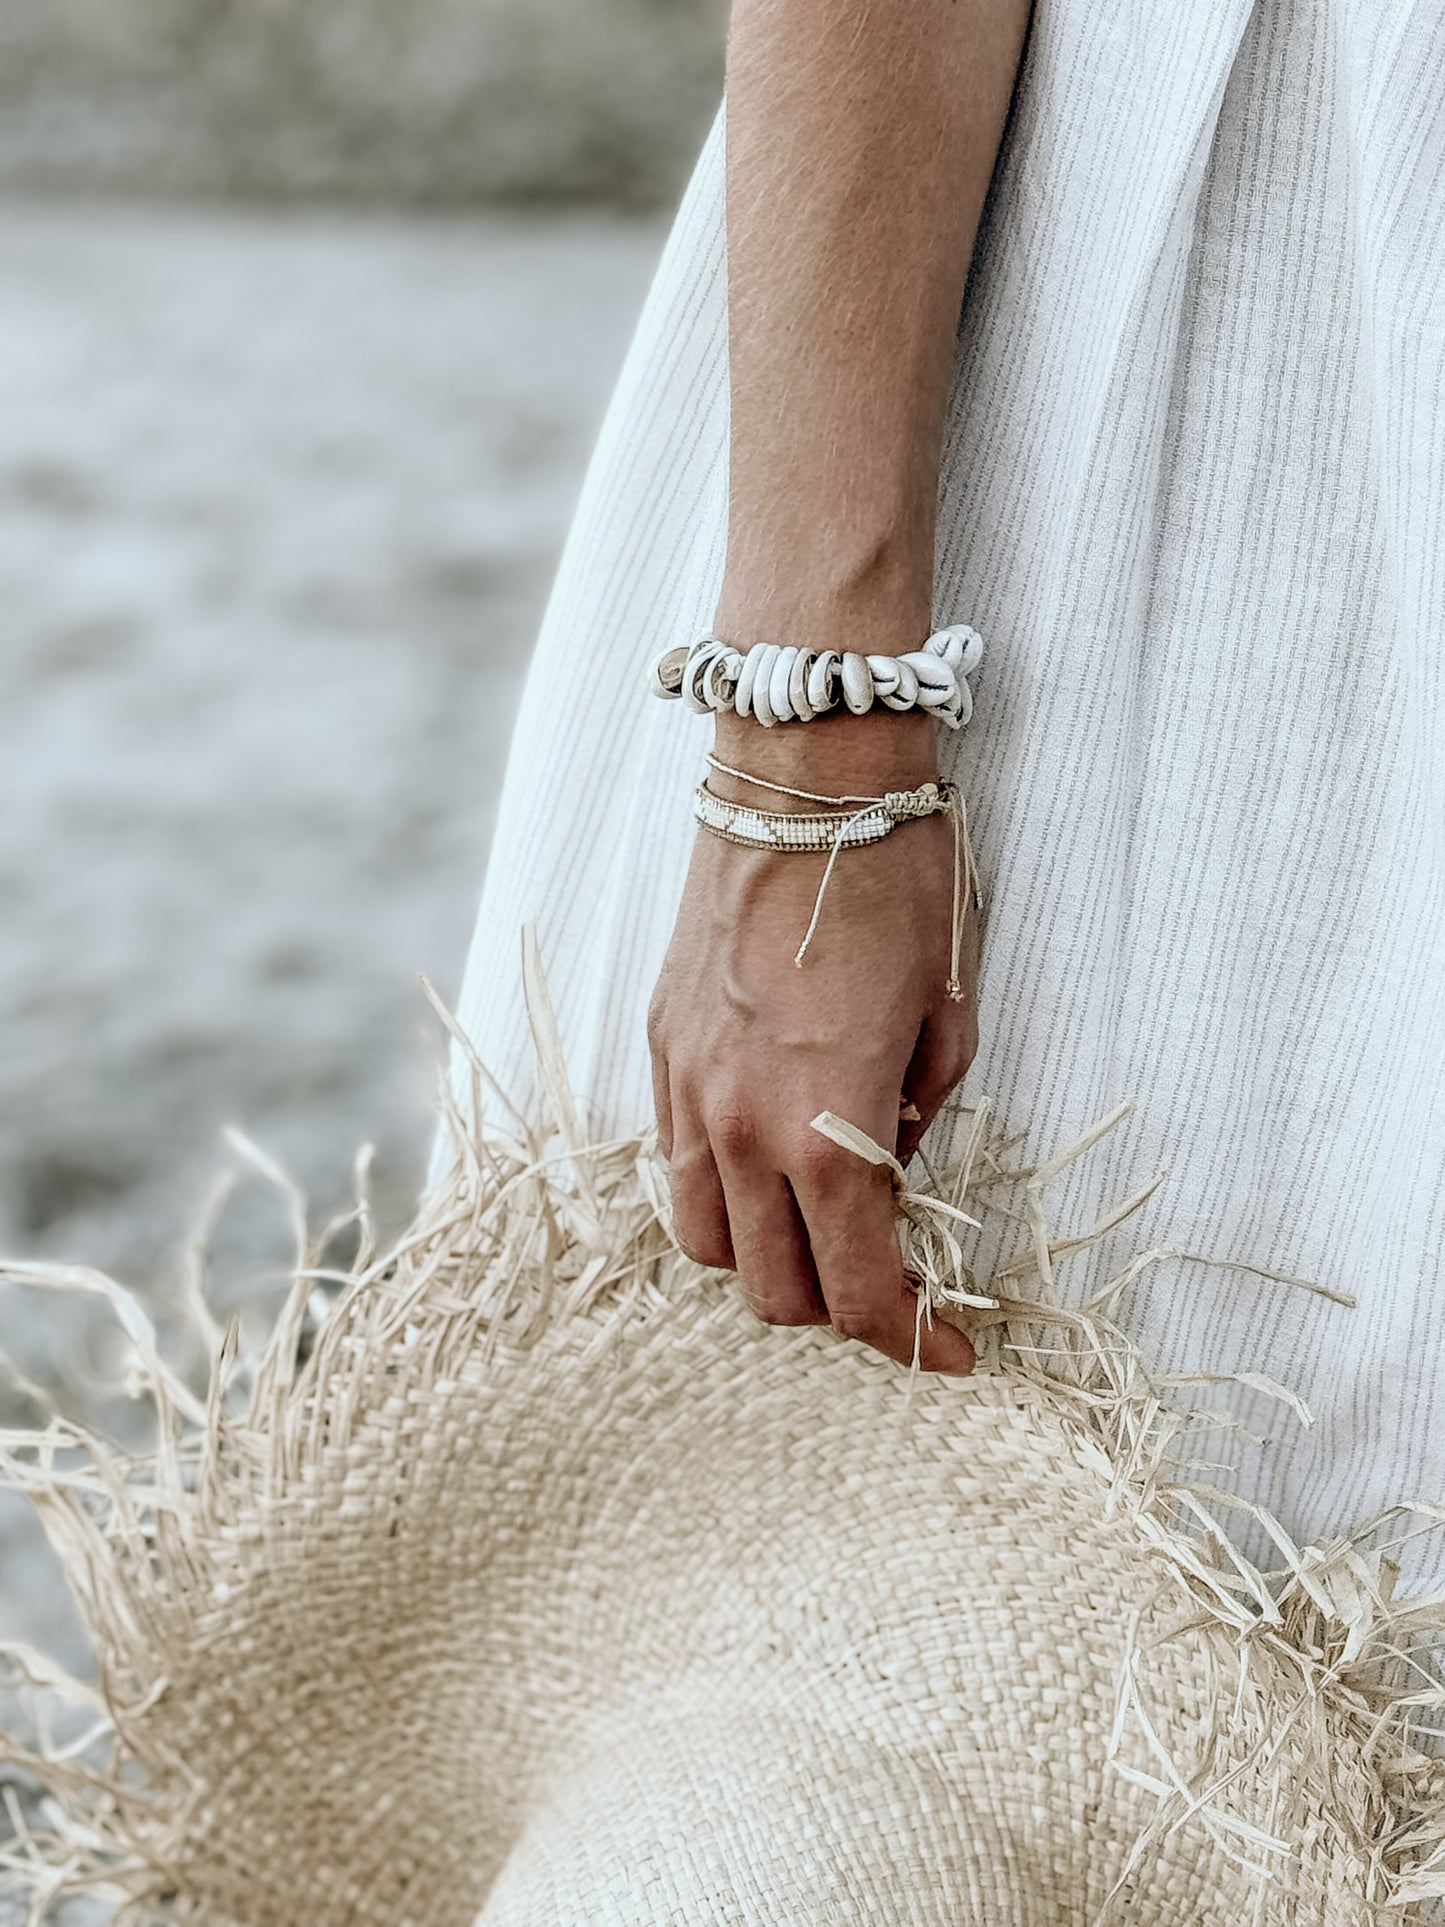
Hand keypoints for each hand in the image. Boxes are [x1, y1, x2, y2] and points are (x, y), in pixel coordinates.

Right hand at [647, 709, 980, 1373]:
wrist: (801, 783)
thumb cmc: (897, 887)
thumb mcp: (948, 1016)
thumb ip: (919, 1116)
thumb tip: (891, 1162)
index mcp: (827, 1129)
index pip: (859, 1287)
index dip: (911, 1341)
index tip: (951, 1355)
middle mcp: (738, 1128)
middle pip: (770, 1289)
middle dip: (836, 1307)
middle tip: (886, 1275)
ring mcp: (687, 1090)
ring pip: (703, 1241)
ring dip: (764, 1258)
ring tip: (815, 1224)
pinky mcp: (661, 1050)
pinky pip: (672, 1163)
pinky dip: (718, 1191)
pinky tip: (763, 1160)